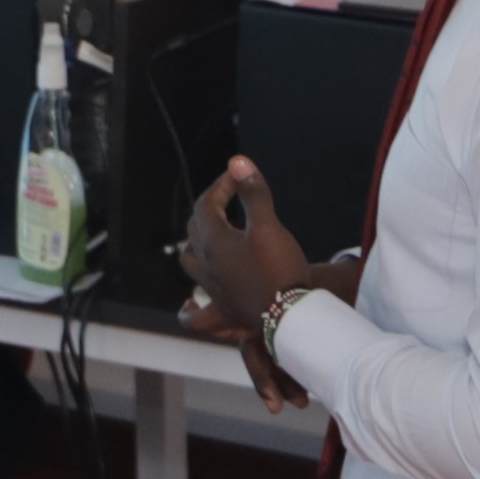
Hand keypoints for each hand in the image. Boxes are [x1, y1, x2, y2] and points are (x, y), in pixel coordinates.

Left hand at [177, 160, 308, 333]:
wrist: (289, 316)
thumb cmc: (278, 270)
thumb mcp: (268, 227)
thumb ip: (252, 193)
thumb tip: (237, 162)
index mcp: (212, 241)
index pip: (206, 203)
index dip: (222, 184)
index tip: (240, 176)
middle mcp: (204, 265)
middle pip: (196, 227)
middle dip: (211, 206)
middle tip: (232, 196)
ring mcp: (211, 289)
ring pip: (189, 261)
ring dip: (197, 243)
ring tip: (211, 235)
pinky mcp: (222, 310)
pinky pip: (197, 313)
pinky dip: (191, 308)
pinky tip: (190, 305)